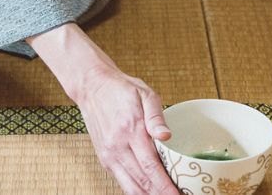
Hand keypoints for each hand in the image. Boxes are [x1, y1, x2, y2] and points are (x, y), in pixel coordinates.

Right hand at [29, 23, 177, 194]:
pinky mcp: (104, 159)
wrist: (93, 88)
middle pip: (142, 182)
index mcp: (131, 130)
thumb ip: (156, 116)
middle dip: (160, 194)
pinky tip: (149, 190)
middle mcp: (118, 147)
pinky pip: (122, 182)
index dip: (165, 185)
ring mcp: (109, 155)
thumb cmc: (122, 90)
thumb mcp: (144, 94)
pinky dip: (136, 190)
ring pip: (130, 187)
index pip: (151, 167)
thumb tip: (167, 136)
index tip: (178, 194)